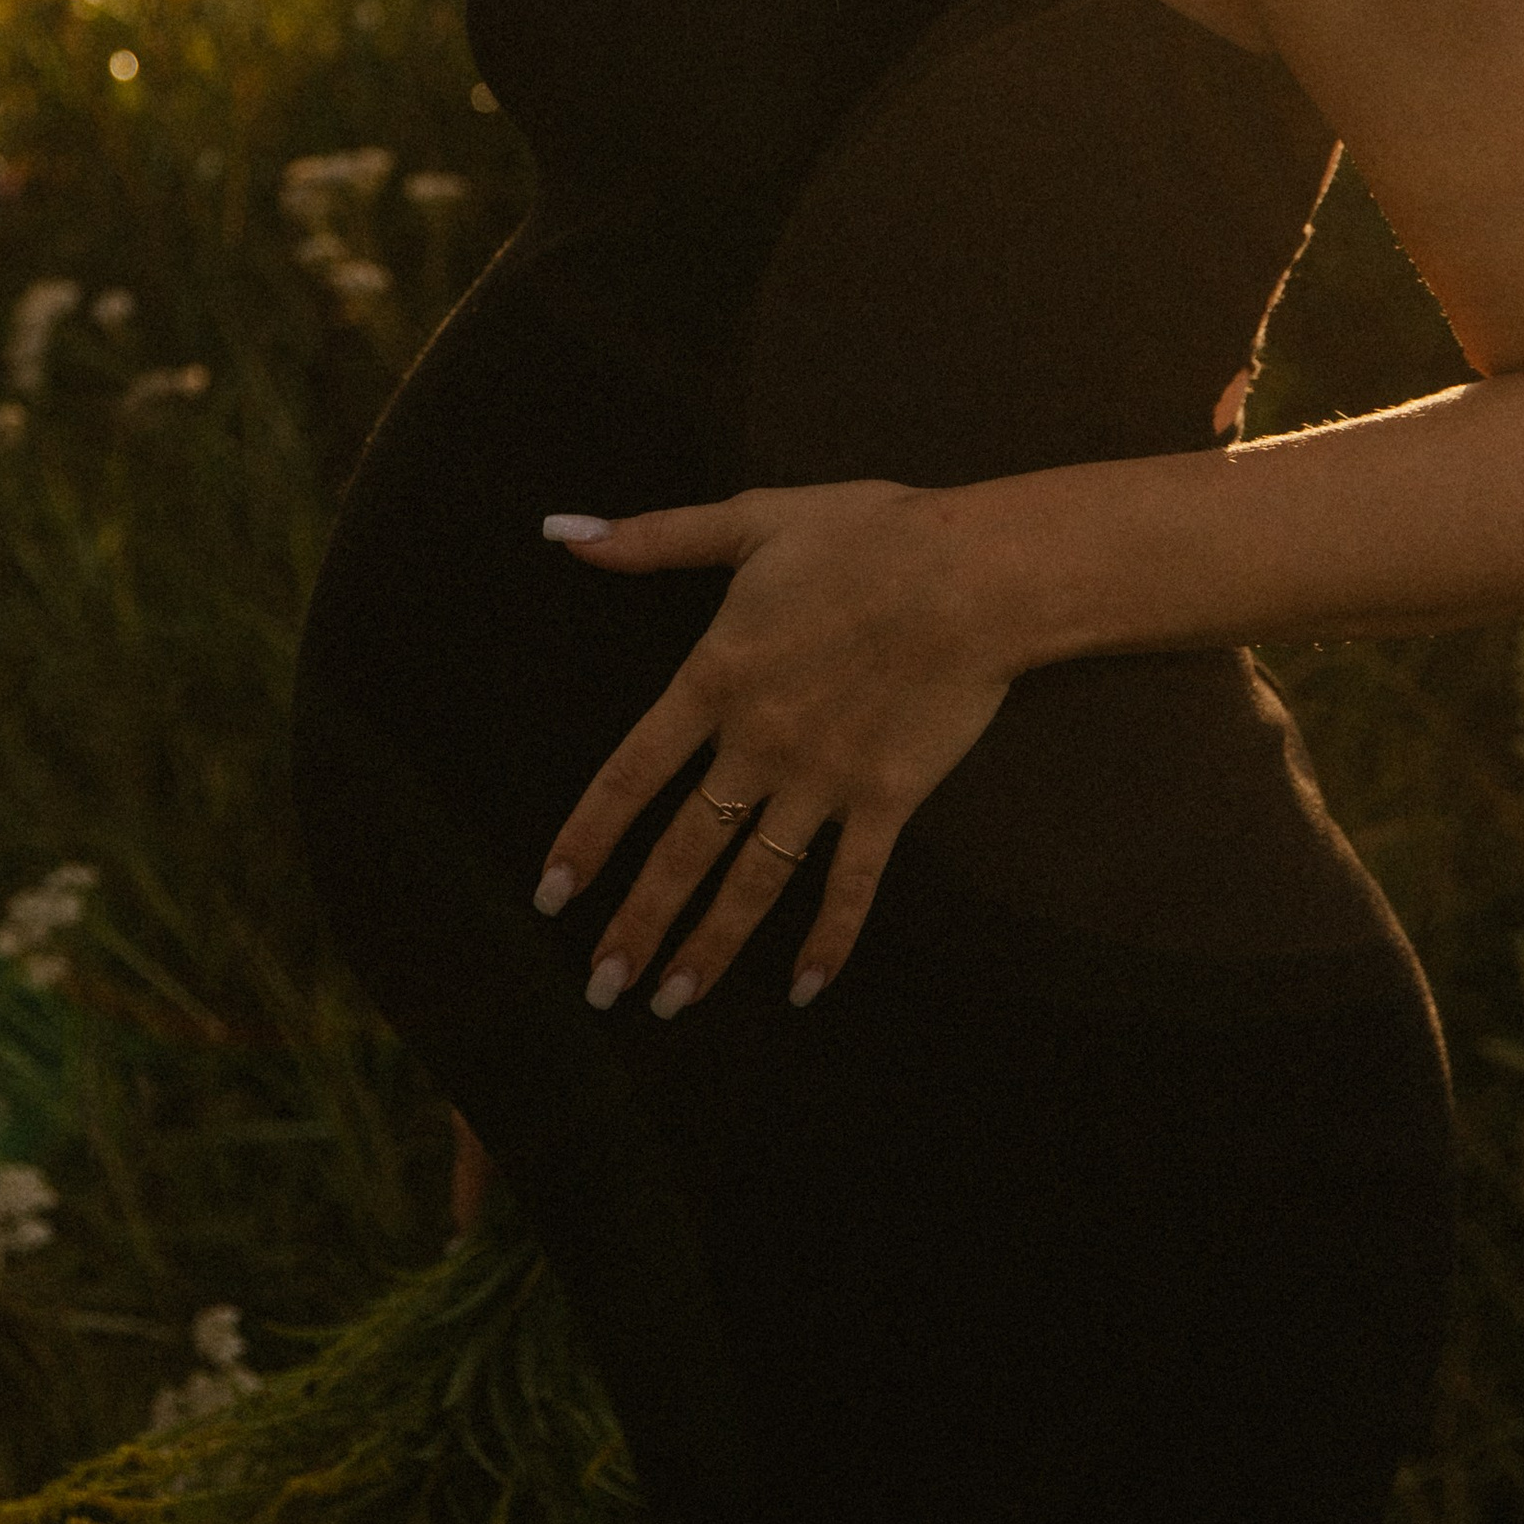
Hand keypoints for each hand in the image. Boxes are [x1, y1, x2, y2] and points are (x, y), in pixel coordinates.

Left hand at [533, 480, 1011, 1015]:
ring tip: (671, 1002)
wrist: (973, 572)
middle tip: (601, 989)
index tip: (551, 895)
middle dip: (637, 925)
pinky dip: (828, 941)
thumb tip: (563, 532)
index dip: (585, 838)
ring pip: (753, 883)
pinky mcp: (885, 801)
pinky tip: (804, 990)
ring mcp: (822, 781)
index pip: (629, 776)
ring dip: (710, 948)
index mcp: (716, 679)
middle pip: (682, 852)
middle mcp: (758, 745)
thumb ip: (654, 537)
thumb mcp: (751, 521)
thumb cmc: (866, 536)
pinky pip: (850, 885)